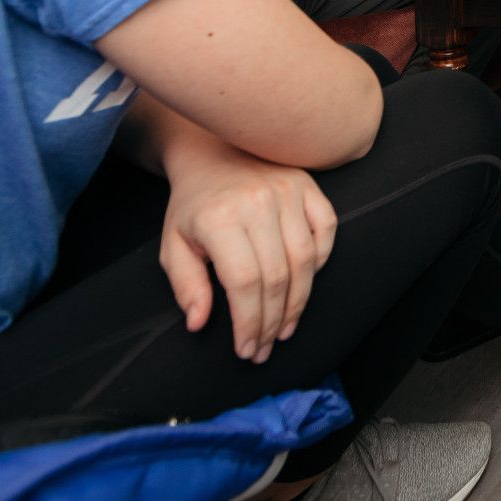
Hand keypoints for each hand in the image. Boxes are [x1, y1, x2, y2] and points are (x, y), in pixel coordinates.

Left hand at [159, 148, 337, 363]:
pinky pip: (327, 230)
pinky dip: (320, 261)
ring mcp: (288, 190)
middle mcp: (258, 202)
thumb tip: (200, 324)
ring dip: (299, 302)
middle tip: (264, 347)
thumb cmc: (191, 206)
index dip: (249, 322)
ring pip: (306, 259)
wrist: (210, 150)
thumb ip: (186, 286)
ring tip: (284, 328)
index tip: (246, 349)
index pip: (245, 283)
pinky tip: (303, 284)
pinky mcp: (308, 185)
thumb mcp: (174, 245)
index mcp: (220, 218)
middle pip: (278, 276)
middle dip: (272, 321)